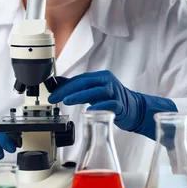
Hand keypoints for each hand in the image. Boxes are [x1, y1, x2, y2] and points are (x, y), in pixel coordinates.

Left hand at [48, 70, 176, 139]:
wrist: (135, 109)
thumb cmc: (113, 99)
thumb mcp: (94, 91)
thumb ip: (78, 87)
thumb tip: (58, 83)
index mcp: (100, 77)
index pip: (79, 79)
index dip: (64, 85)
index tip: (52, 93)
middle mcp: (107, 82)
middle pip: (85, 82)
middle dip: (68, 90)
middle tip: (55, 98)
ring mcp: (115, 92)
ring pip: (96, 91)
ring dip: (80, 96)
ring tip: (67, 101)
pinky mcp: (121, 105)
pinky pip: (110, 104)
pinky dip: (99, 107)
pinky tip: (89, 111)